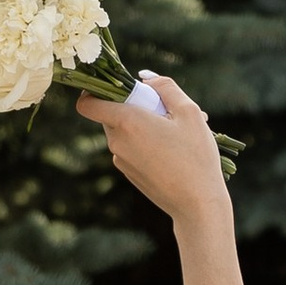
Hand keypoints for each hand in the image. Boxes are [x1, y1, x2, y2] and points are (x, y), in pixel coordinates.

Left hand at [77, 68, 230, 228]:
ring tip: (176, 135)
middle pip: (111, 113)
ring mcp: (121, 160)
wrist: (198, 206)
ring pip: (123, 131)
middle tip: (165, 112)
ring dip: (143, 126)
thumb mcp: (189, 112)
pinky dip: (145, 144)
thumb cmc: (196, 157)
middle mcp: (117, 142)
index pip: (87, 104)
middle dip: (133, 107)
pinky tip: (172, 152)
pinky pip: (131, 148)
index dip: (94, 91)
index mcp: (126, 122)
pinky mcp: (129, 174)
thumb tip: (144, 78)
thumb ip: (165, 87)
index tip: (115, 89)